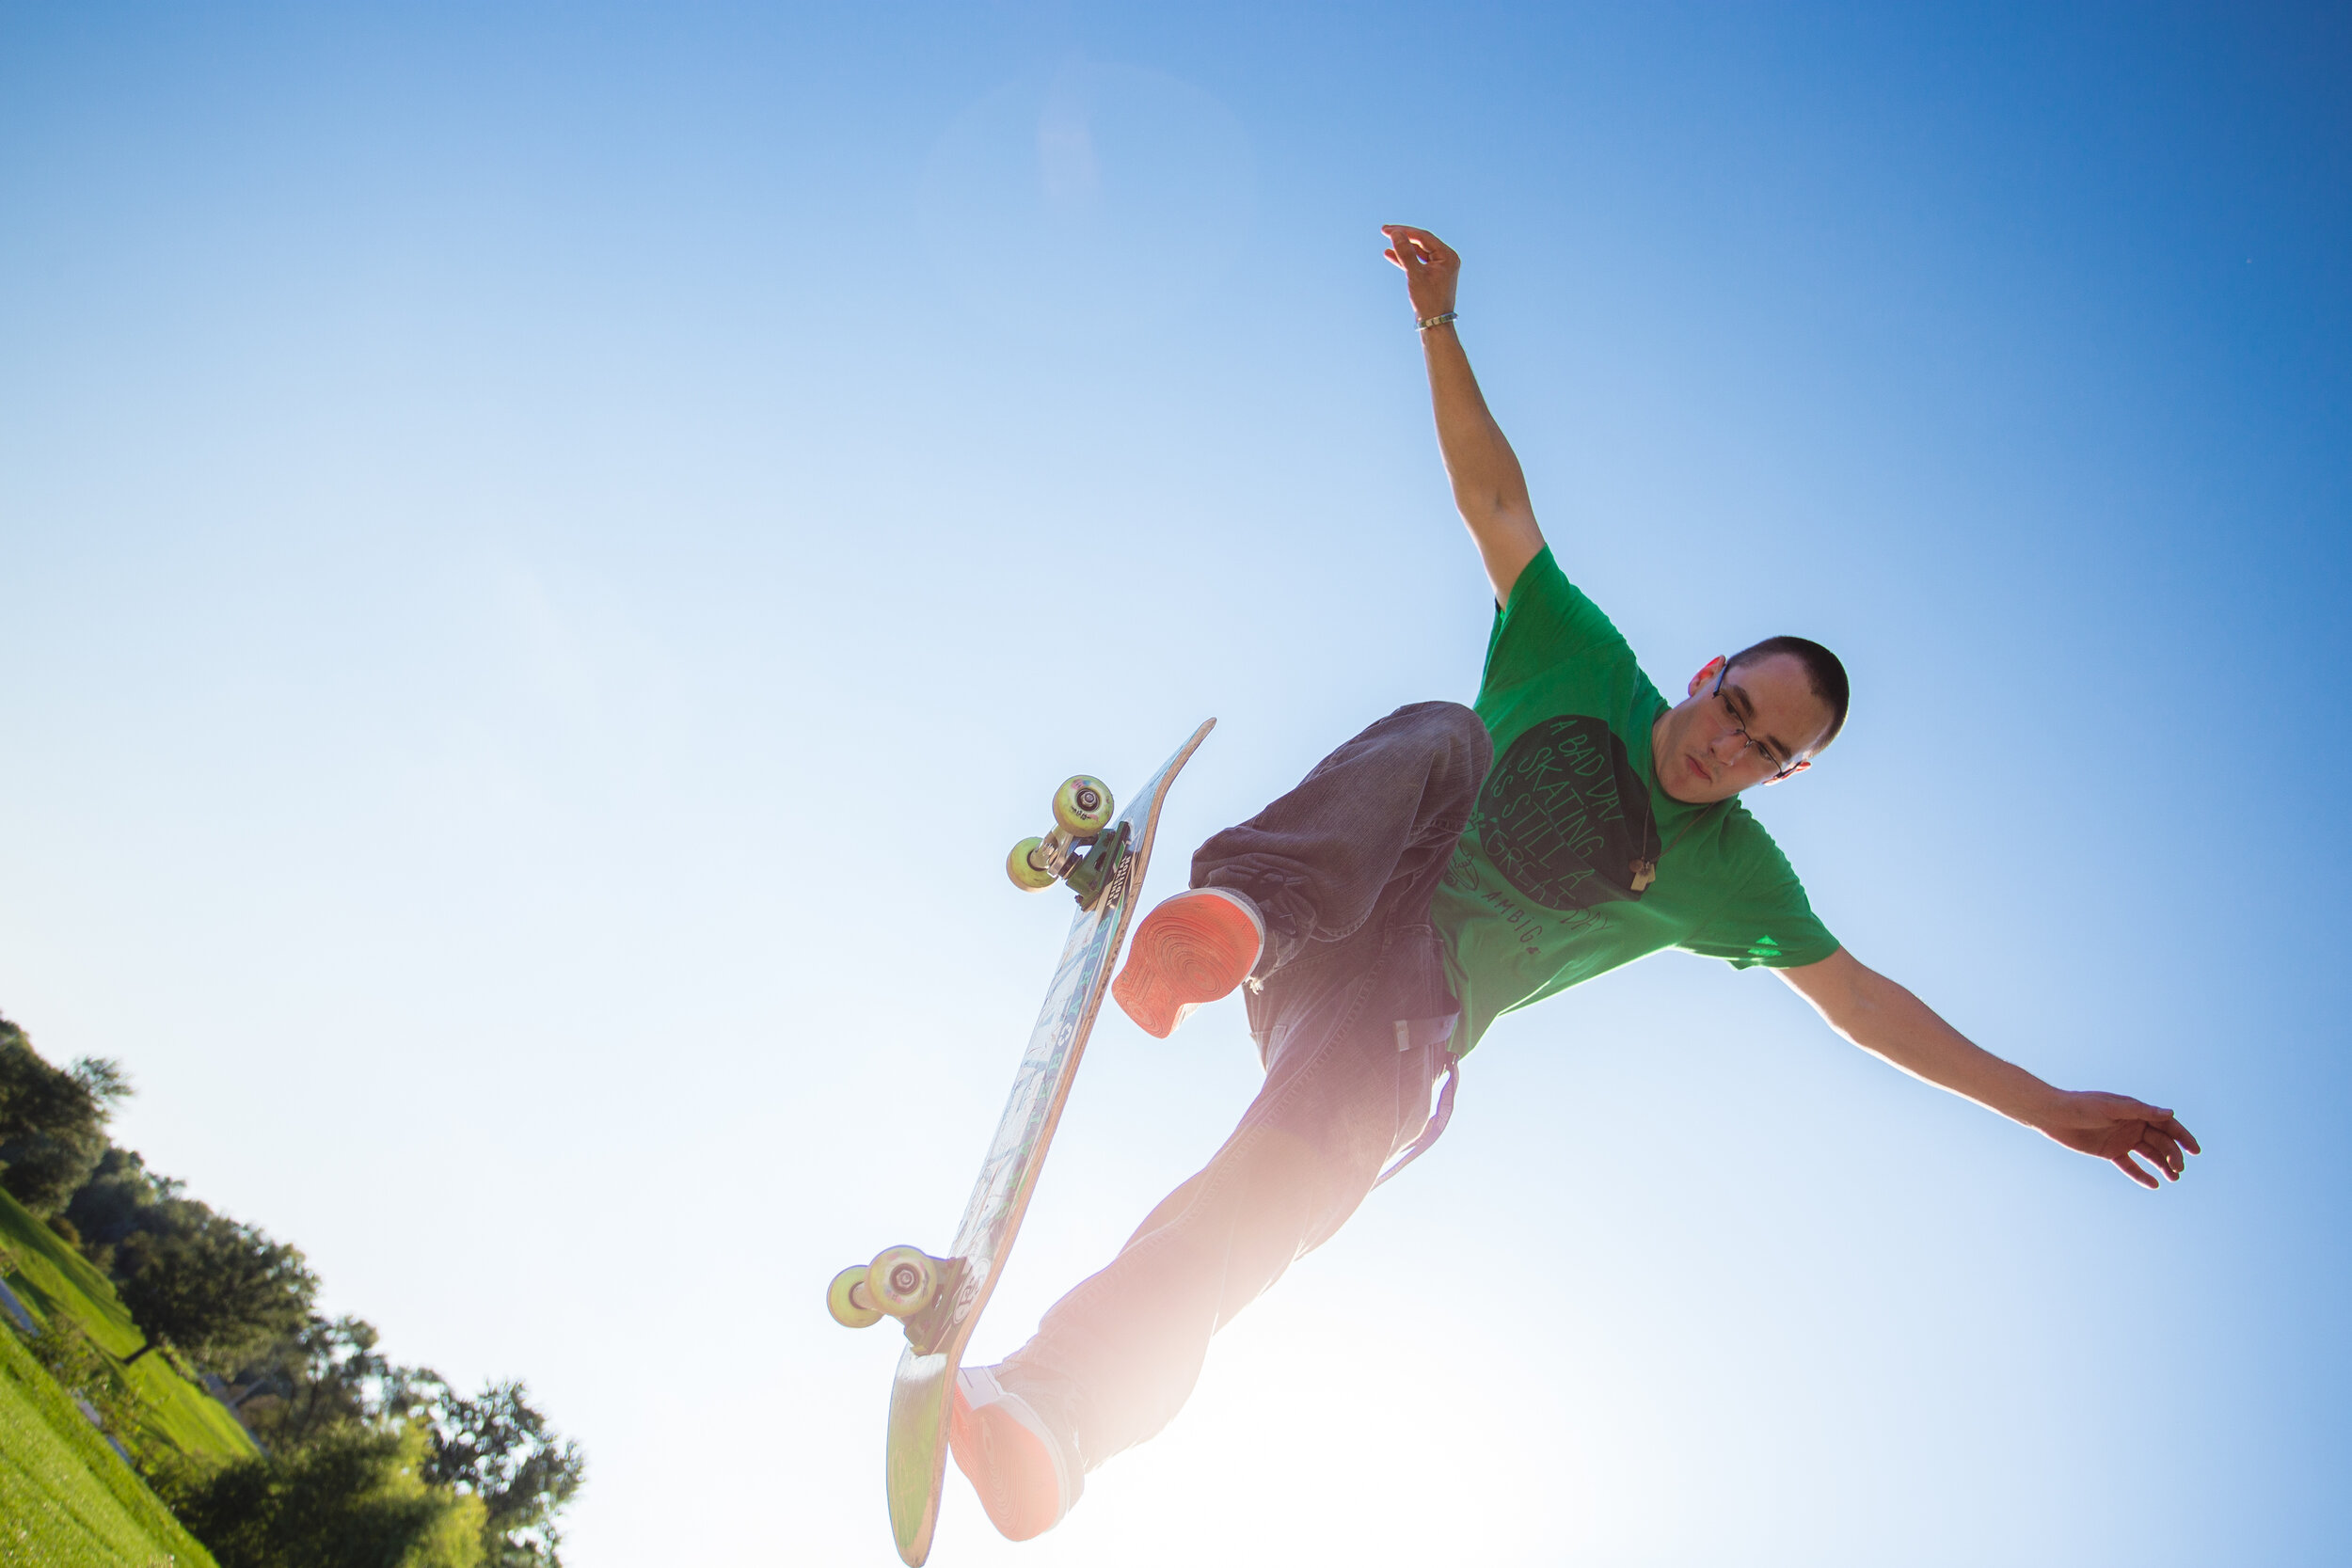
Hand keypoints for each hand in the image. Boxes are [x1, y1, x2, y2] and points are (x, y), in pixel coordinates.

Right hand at [1382, 225, 1459, 320]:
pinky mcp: (1433, 274)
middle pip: (1421, 241)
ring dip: (1402, 247)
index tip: (1387, 230)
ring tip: (1386, 241)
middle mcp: (1446, 258)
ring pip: (1418, 251)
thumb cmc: (1428, 301)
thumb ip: (1405, 253)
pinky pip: (1418, 262)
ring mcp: (1440, 266)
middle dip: (1403, 236)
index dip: (1405, 231)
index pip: (1424, 237)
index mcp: (1447, 256)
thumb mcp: (1415, 275)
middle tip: (1385, 230)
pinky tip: (1390, 254)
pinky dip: (1405, 259)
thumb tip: (1396, 233)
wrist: (1434, 324)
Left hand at [2033, 1091, 2200, 1188]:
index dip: (2183, 1136)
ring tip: (2174, 1178)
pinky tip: (2155, 1184)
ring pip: (2149, 1154)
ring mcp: (2122, 1139)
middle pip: (2160, 1142)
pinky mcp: (2110, 1152)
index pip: (2166, 1124)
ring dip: (2162, 1165)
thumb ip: (2141, 1111)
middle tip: (2179, 1169)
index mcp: (2136, 1111)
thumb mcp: (2112, 1107)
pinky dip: (2142, 1175)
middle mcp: (2133, 1125)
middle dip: (2173, 1155)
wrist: (2054, 1115)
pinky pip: (2130, 1166)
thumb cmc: (2082, 1105)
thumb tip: (2171, 1113)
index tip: (2196, 1151)